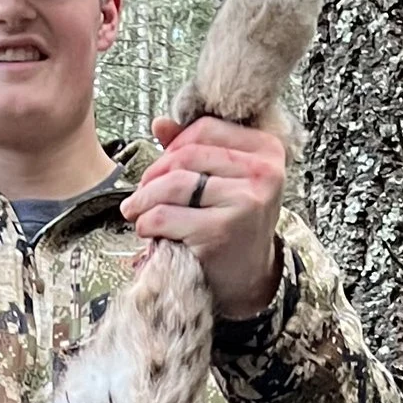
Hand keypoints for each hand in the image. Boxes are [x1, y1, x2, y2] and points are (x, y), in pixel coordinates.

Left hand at [120, 113, 285, 321]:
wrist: (250, 278)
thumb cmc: (235, 224)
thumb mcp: (226, 179)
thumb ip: (196, 148)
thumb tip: (159, 124)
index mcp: (266, 150)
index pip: (206, 128)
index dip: (175, 144)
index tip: (162, 166)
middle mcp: (262, 172)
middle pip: (187, 155)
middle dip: (154, 174)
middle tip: (141, 193)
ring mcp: (245, 201)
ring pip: (174, 183)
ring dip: (145, 199)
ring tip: (136, 211)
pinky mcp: (222, 231)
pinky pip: (167, 215)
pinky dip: (148, 222)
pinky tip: (147, 229)